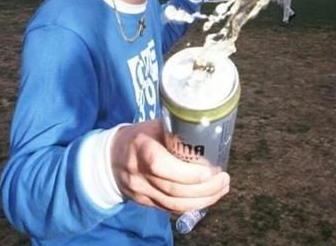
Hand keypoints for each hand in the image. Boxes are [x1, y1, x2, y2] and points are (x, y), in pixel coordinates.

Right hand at [111, 120, 229, 213]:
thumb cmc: (137, 137)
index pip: (162, 166)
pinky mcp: (144, 203)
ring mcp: (141, 191)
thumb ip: (174, 128)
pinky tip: (207, 198)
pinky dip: (191, 206)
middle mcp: (139, 173)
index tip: (210, 170)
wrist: (111, 158)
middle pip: (173, 190)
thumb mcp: (152, 126)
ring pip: (174, 204)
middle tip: (224, 179)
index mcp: (140, 148)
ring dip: (203, 200)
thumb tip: (205, 125)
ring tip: (221, 189)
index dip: (188, 173)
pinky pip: (170, 209)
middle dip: (204, 188)